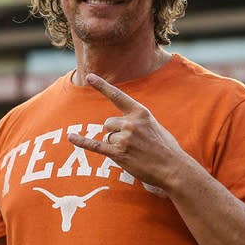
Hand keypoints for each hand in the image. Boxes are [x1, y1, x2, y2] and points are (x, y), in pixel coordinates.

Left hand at [68, 73, 187, 191]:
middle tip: (133, 144)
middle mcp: (131, 123)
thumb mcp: (155, 126)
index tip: (89, 76)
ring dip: (115, 145)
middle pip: (108, 123)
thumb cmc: (166, 149)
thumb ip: (138, 121)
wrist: (173, 168)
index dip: (102, 86)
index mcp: (141, 113)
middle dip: (115, 133)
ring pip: (107, 137)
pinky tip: (71, 137)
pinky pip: (95, 145)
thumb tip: (122, 125)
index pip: (118, 96)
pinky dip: (82, 142)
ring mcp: (124, 138)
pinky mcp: (118, 153)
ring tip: (133, 153)